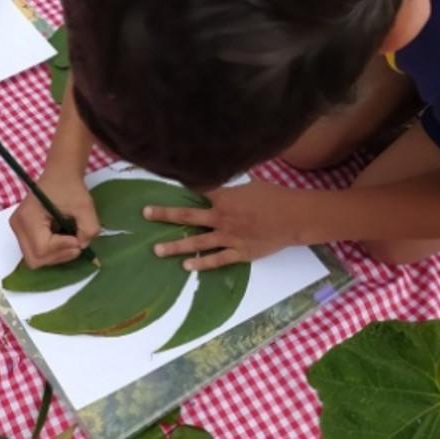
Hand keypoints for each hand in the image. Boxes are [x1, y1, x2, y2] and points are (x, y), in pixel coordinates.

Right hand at [8, 173, 100, 268]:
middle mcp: (18, 225)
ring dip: (56, 254)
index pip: (42, 248)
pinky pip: (35, 252)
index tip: (78, 239)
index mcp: (29, 217)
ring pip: (34, 259)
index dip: (63, 249)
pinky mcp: (22, 232)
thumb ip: (89, 229)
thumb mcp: (85, 206)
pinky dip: (51, 251)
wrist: (60, 175)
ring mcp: (18, 229)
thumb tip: (82, 246)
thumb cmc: (70, 187)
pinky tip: (61, 237)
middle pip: (35, 259)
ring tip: (69, 238)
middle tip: (76, 243)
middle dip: (58, 255)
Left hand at [145, 181, 297, 270]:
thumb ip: (233, 184)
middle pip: (187, 215)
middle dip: (164, 214)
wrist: (294, 218)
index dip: (181, 185)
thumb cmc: (274, 197)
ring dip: (175, 246)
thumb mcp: (252, 183)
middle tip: (146, 213)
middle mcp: (222, 217)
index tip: (163, 180)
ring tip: (157, 250)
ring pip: (197, 242)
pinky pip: (216, 260)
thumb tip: (221, 173)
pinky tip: (186, 266)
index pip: (197, 190)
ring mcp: (229, 237)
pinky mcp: (239, 253)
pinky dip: (201, 263)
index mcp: (224, 197)